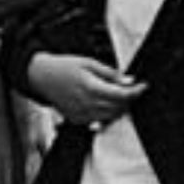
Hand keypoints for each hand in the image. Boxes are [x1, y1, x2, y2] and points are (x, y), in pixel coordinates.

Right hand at [30, 52, 146, 129]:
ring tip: (117, 96)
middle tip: (131, 89)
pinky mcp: (77, 119)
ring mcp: (81, 114)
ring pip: (111, 116)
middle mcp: (86, 104)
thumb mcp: (89, 62)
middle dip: (129, 99)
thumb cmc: (62, 68)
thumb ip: (110, 73)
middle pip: (119, 107)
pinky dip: (106, 114)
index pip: (123, 95)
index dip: (137, 91)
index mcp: (90, 88)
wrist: (39, 76)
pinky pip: (99, 121)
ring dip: (119, 108)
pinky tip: (103, 104)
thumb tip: (128, 81)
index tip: (143, 86)